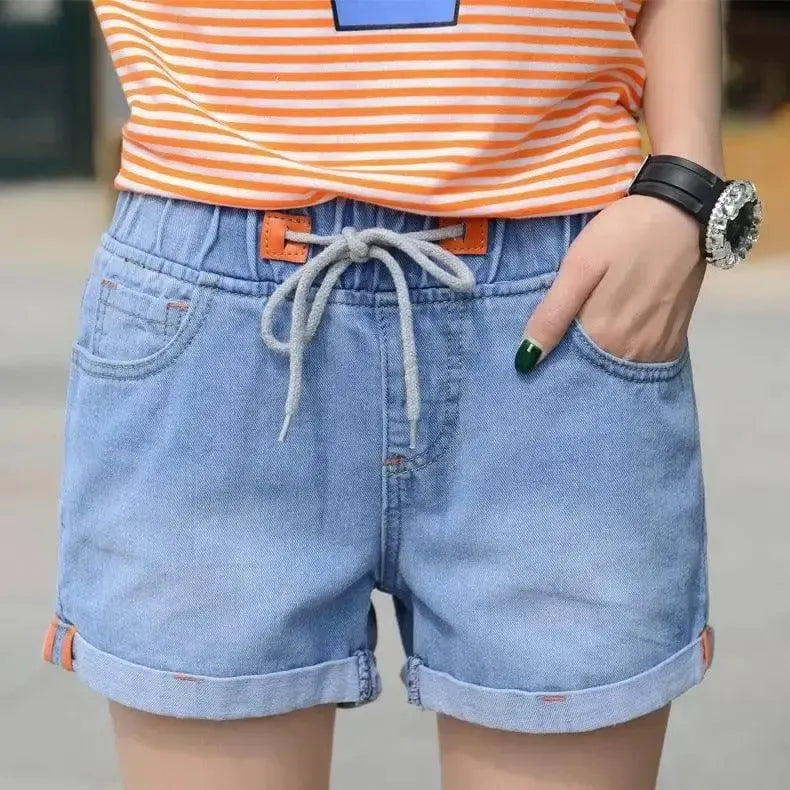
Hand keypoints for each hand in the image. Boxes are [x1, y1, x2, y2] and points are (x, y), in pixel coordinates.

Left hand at [515, 195, 706, 372]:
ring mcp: (657, 349)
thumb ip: (553, 315)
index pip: (566, 366)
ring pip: (616, 368)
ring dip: (599, 360)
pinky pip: (641, 361)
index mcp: (603, 334)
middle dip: (574, 361)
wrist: (683, 212)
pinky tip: (614, 335)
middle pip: (593, 370)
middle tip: (565, 334)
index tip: (538, 348)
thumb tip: (526, 360)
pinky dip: (624, 355)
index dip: (551, 358)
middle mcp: (632, 351)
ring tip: (589, 332)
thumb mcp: (579, 267)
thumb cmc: (623, 234)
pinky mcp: (674, 340)